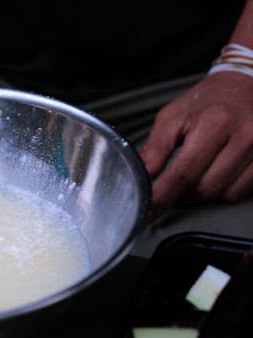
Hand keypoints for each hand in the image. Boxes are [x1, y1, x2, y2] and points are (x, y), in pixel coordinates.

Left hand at [140, 71, 252, 213]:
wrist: (245, 86)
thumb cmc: (206, 102)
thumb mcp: (172, 116)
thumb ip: (155, 148)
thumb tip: (141, 176)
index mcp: (215, 123)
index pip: (184, 172)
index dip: (163, 196)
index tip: (147, 211)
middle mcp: (245, 138)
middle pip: (205, 189)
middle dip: (181, 195)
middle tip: (169, 186)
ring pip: (225, 195)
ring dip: (203, 193)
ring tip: (195, 173)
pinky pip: (242, 193)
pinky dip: (224, 190)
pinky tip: (216, 173)